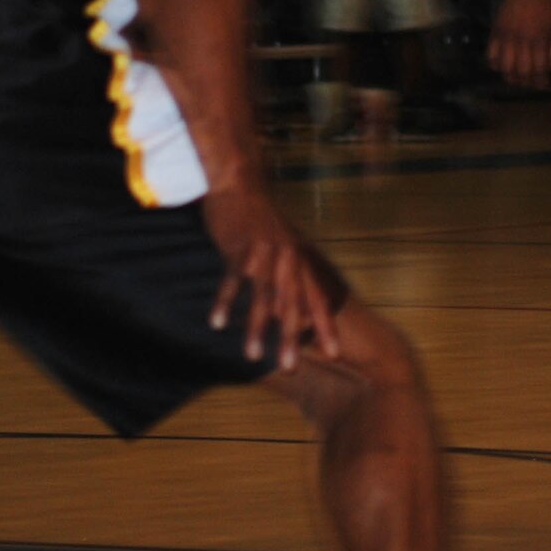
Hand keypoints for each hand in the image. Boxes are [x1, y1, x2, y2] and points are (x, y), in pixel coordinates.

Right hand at [204, 187, 341, 367]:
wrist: (241, 183)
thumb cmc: (261, 220)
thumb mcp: (283, 245)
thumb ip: (288, 274)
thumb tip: (289, 308)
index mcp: (300, 260)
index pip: (316, 298)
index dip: (324, 325)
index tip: (333, 352)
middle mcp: (287, 258)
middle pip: (293, 304)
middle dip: (291, 337)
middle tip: (290, 366)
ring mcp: (264, 253)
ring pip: (263, 297)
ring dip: (256, 328)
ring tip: (252, 357)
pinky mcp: (239, 248)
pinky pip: (232, 280)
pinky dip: (224, 302)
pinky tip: (216, 323)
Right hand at [488, 0, 550, 88]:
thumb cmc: (548, 10)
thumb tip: (548, 69)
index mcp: (539, 39)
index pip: (538, 68)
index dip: (540, 81)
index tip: (542, 84)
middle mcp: (522, 39)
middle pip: (521, 71)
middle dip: (525, 81)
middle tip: (528, 82)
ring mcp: (507, 35)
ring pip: (504, 66)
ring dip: (510, 76)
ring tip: (515, 77)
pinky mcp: (496, 31)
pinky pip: (490, 54)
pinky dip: (495, 65)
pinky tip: (502, 65)